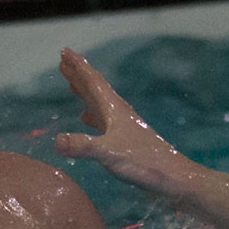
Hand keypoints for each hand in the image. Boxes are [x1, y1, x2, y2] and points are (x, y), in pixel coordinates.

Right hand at [53, 48, 193, 194]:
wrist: (173, 177)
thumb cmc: (143, 162)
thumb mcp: (109, 154)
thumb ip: (83, 146)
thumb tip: (56, 140)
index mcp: (114, 110)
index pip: (93, 83)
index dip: (78, 67)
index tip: (64, 51)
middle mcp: (118, 114)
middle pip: (95, 88)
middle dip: (79, 74)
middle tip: (63, 61)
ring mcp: (123, 127)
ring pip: (98, 103)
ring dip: (84, 92)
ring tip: (71, 83)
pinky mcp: (125, 140)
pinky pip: (102, 120)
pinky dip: (91, 115)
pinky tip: (85, 118)